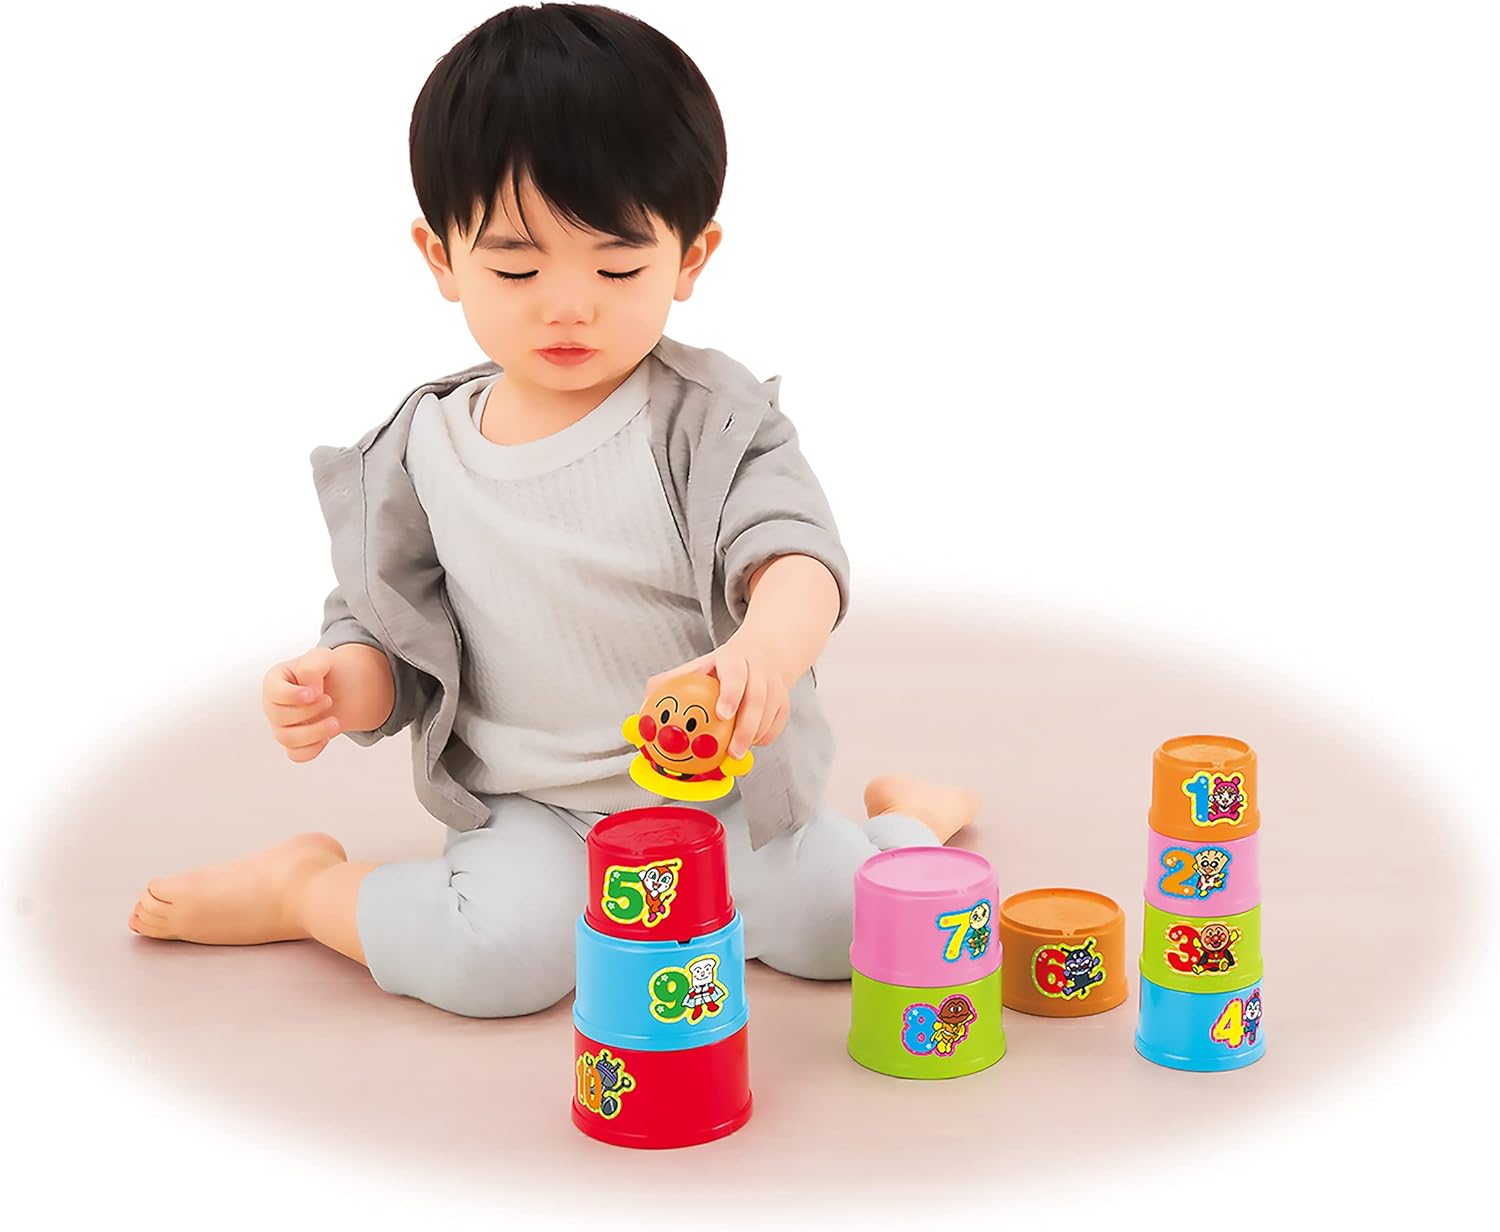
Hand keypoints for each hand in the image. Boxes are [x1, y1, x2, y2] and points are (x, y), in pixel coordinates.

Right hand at [262, 647, 340, 762]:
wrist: (339, 687)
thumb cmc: (324, 671)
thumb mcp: (322, 657)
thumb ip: (312, 666)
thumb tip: (309, 687)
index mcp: (274, 681)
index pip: (274, 692)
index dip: (294, 695)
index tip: (316, 692)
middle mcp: (273, 705)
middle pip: (281, 717)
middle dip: (309, 711)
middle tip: (329, 700)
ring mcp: (281, 726)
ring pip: (288, 739)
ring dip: (315, 732)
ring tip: (335, 722)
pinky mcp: (293, 742)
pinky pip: (296, 755)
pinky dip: (313, 749)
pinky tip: (327, 736)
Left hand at [643, 633, 790, 760]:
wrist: (763, 653)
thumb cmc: (720, 667)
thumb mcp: (695, 667)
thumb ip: (667, 685)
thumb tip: (641, 711)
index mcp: (734, 658)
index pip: (735, 673)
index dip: (731, 694)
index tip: (722, 715)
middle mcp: (759, 669)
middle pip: (758, 698)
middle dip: (746, 728)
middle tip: (731, 753)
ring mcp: (776, 685)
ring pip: (771, 714)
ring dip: (754, 737)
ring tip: (736, 755)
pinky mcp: (785, 701)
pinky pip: (777, 725)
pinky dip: (764, 738)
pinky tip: (749, 745)